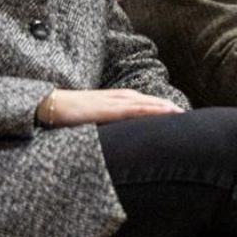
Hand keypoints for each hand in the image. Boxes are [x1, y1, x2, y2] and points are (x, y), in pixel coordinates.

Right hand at [39, 88, 181, 125]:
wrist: (47, 106)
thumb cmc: (68, 115)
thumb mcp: (92, 120)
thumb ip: (106, 126)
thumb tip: (118, 139)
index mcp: (114, 100)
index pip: (144, 103)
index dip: (162, 108)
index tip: (179, 117)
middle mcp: (117, 97)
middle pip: (149, 101)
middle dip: (168, 107)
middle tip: (189, 116)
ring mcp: (112, 101)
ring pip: (145, 103)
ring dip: (165, 107)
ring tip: (182, 114)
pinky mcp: (106, 108)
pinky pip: (134, 108)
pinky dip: (152, 109)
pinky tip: (165, 112)